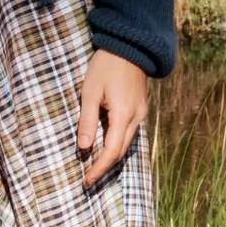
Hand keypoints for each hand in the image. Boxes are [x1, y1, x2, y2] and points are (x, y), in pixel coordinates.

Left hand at [76, 50, 148, 186]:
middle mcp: (137, 118)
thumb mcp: (89, 92)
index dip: (99, 168)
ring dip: (111, 155)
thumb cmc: (105, 66)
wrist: (129, 46)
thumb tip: (84, 149)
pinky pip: (129, 132)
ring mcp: (141, 113)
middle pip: (121, 152)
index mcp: (123, 115)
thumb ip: (87, 121)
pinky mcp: (140, 108)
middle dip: (104, 166)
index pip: (111, 152)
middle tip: (87, 177)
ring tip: (93, 165)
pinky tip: (104, 145)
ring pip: (126, 144)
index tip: (86, 181)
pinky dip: (116, 143)